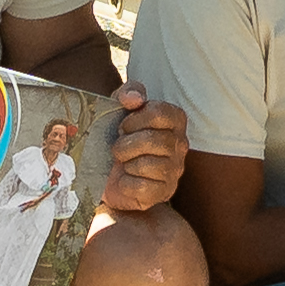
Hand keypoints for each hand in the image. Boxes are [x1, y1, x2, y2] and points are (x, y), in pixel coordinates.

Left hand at [101, 96, 197, 218]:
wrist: (104, 170)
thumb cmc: (116, 135)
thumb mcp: (119, 106)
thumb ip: (129, 92)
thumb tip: (134, 98)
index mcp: (174, 120)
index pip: (160, 113)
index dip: (135, 119)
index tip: (123, 126)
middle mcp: (180, 145)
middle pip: (155, 140)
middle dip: (127, 143)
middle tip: (118, 146)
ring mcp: (174, 170)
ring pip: (148, 165)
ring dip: (126, 163)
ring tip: (122, 162)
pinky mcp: (163, 192)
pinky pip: (142, 186)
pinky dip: (126, 183)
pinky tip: (125, 179)